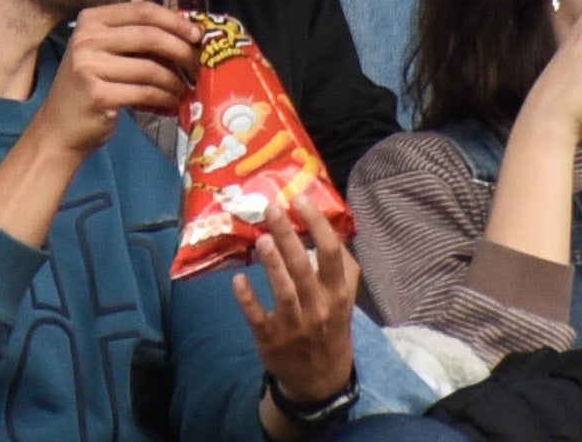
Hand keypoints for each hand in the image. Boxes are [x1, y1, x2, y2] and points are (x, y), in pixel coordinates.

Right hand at [25, 0, 194, 164]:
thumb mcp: (103, 53)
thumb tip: (184, 34)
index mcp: (91, 20)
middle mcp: (86, 38)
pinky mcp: (97, 94)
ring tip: (184, 87)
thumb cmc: (90, 87)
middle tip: (198, 62)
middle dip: (181, 49)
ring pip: (149, 67)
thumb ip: (133, 39)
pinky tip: (172, 101)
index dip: (174, 20)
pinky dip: (164, 97)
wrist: (59, 128)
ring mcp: (89, 66)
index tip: (197, 34)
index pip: (142, 10)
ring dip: (174, 79)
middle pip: (149, 35)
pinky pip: (144, 92)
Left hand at [231, 199, 360, 427]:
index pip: (332, 254)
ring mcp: (293, 326)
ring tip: (261, 238)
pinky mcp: (270, 339)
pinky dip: (247, 298)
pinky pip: (257, 316)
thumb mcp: (344, 303)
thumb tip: (333, 229)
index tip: (301, 200)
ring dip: (271, 264)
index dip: (317, 224)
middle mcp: (318, 309)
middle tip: (272, 207)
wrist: (319, 382)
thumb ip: (342, 270)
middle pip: (303, 267)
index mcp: (337, 295)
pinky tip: (237, 279)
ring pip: (283, 291)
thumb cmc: (330, 330)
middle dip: (288, 235)